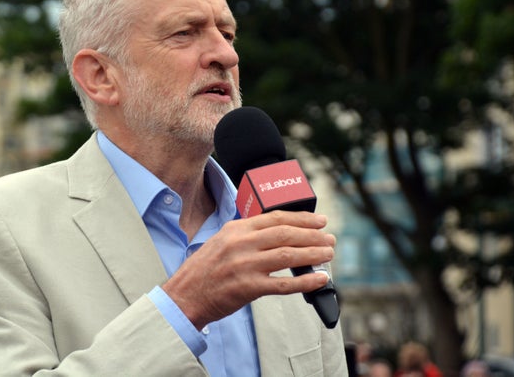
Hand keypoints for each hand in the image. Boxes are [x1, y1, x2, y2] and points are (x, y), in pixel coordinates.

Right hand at [161, 210, 334, 329]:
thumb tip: (279, 234)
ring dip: (313, 254)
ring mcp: (245, 265)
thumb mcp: (221, 242)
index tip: (319, 221)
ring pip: (288, 255)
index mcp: (235, 229)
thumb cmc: (203, 271)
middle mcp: (241, 243)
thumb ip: (246, 235)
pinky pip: (283, 284)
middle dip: (312, 235)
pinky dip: (305, 282)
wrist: (184, 296)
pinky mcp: (248, 287)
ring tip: (328, 254)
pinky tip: (319, 279)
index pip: (275, 218)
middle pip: (286, 234)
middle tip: (330, 239)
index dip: (302, 219)